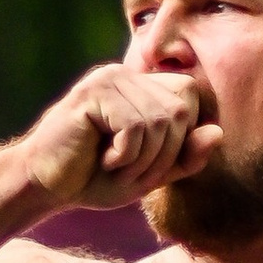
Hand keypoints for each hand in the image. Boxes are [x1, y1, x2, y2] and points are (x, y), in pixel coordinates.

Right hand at [21, 63, 220, 209]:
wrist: (44, 187)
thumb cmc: (95, 179)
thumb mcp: (151, 175)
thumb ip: (186, 157)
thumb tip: (218, 133)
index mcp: (142, 87)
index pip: (189, 98)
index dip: (178, 140)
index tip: (145, 162)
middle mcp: (127, 75)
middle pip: (179, 111)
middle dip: (160, 155)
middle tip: (126, 167)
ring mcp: (109, 79)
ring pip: (159, 122)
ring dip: (139, 160)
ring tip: (111, 165)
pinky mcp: (93, 92)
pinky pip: (134, 127)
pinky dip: (124, 155)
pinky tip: (100, 159)